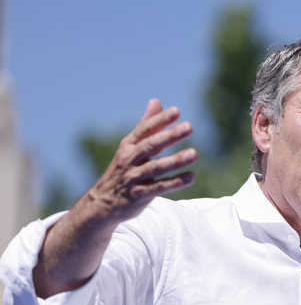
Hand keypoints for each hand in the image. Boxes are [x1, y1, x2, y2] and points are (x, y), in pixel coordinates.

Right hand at [87, 98, 196, 223]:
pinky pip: (159, 188)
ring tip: (194, 154)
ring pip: (156, 167)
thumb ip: (146, 126)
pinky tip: (191, 177)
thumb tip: (156, 101)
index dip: (160, 120)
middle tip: (189, 127)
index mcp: (128, 146)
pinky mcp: (138, 195)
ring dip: (175, 160)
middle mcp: (129, 159)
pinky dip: (175, 182)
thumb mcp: (131, 146)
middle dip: (170, 136)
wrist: (102, 203)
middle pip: (151, 145)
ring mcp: (133, 178)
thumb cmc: (123, 170)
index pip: (145, 129)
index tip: (176, 111)